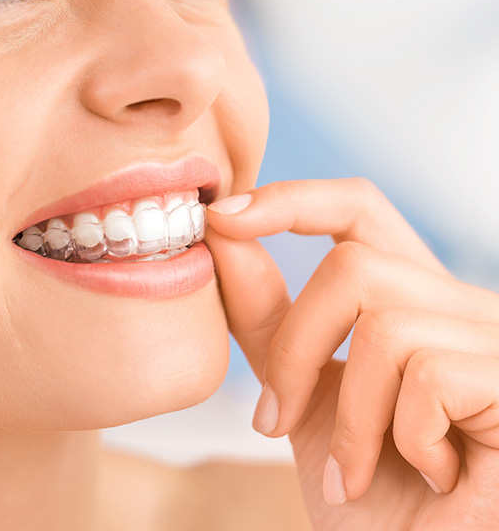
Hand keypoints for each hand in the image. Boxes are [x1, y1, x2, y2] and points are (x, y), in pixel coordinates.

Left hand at [206, 178, 498, 529]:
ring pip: (383, 322)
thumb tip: (224, 234)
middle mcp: (461, 306)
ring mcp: (495, 340)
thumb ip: (269, 317)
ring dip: (348, 415)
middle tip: (274, 419)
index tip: (223, 216)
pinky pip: (427, 374)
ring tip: (356, 472)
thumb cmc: (369, 494)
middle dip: (296, 346)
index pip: (358, 209)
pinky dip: (402, 440)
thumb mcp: (304, 394)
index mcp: (411, 299)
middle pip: (354, 264)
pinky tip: (433, 478)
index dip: (293, 200)